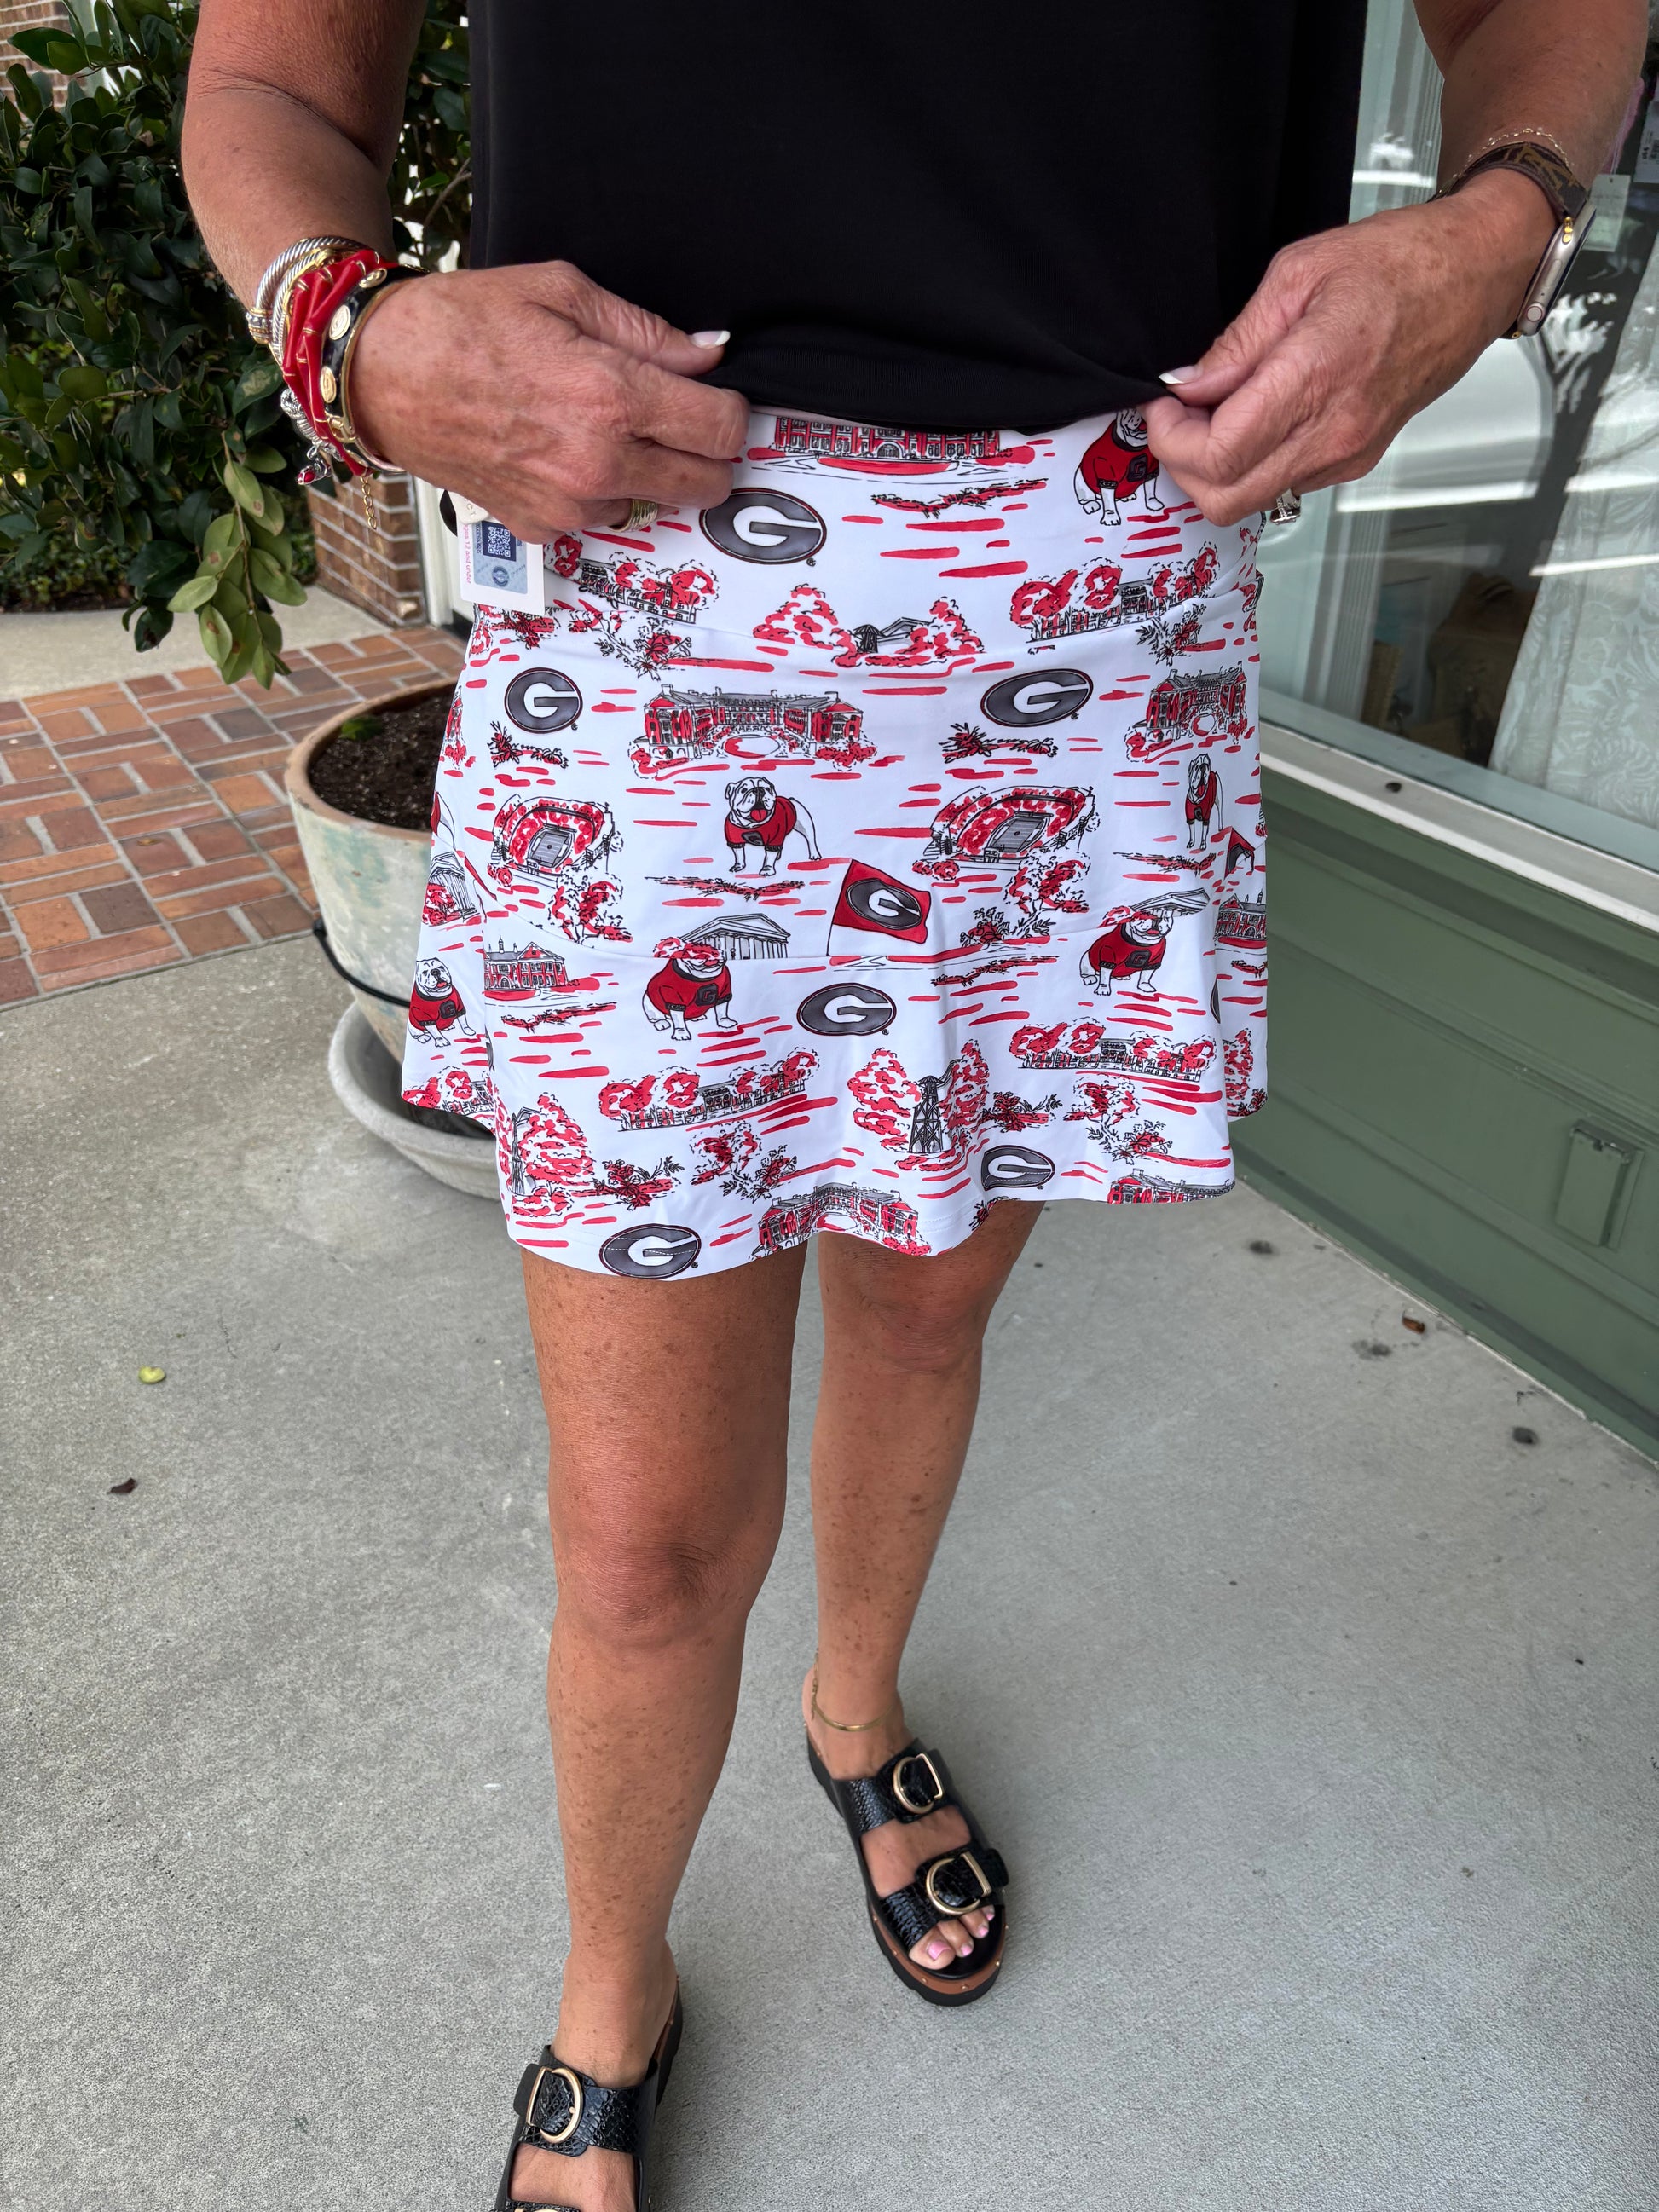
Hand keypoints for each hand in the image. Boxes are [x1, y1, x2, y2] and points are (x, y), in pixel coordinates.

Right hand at [348, 260, 748, 537]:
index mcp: (610, 398)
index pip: (721, 429)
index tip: (717, 400)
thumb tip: (707, 355)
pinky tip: (560, 450)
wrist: (382, 375)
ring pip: (654, 502)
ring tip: (599, 427)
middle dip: (706, 453)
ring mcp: (569, 504)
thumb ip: (647, 331)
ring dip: (647, 472)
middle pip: (706, 484)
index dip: (730, 412)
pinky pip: (599, 515)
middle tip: (681, 421)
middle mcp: (597, 464)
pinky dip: (597, 489)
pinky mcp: (541, 527)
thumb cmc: (463, 323)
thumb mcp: (562, 292)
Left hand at [1142, 170, 1556, 525]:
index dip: (1171, 437)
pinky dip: (1253, 463)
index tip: (1163, 405)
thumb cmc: (1402, 262)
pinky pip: (1283, 483)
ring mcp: (1347, 453)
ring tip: (1220, 411)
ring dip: (1217, 468)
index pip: (1217, 452)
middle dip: (1183, 465)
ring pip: (1250, 501)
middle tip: (1178, 418)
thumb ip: (1236, 341)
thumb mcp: (1299, 273)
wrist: (1472, 275)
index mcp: (1315, 377)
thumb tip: (1188, 383)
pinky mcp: (1355, 459)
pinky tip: (1256, 417)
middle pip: (1224, 498)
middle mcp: (1334, 432)